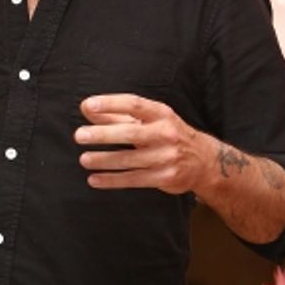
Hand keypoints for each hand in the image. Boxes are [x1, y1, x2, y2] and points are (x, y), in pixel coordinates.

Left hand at [74, 93, 213, 194]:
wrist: (204, 162)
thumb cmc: (168, 134)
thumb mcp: (150, 119)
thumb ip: (117, 114)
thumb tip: (87, 108)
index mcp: (161, 113)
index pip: (133, 104)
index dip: (110, 103)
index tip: (88, 105)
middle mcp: (165, 133)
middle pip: (130, 132)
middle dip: (103, 134)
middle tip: (80, 135)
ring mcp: (166, 157)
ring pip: (129, 159)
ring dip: (103, 160)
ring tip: (84, 159)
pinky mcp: (165, 177)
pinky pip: (133, 179)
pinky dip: (112, 180)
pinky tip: (94, 179)